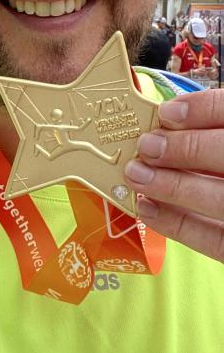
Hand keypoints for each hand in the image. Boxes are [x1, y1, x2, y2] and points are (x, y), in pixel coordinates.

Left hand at [125, 90, 223, 263]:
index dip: (203, 110)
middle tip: (147, 147)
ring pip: (221, 200)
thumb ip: (216, 129)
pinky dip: (179, 226)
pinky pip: (216, 241)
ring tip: (138, 176)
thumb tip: (170, 121)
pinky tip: (148, 208)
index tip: (167, 112)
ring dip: (174, 187)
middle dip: (186, 149)